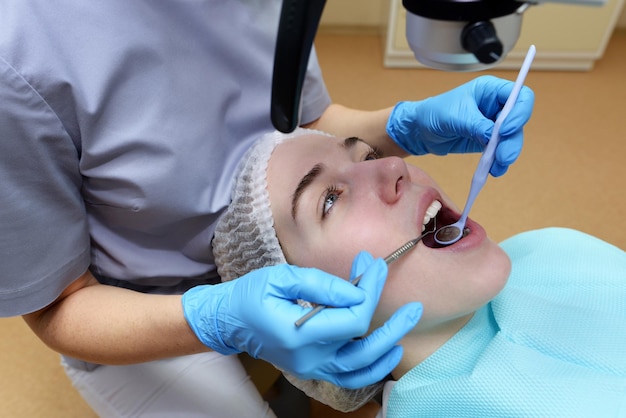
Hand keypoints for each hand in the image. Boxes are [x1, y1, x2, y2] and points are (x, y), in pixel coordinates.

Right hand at [182, 251, 421, 388]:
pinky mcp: (312, 369)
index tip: (373, 266)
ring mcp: (311, 368)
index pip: (351, 318)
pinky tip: (387, 353)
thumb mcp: (282, 278)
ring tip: (405, 328)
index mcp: (299, 334)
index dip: (368, 292)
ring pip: (360, 369)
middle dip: (391, 327)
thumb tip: (357, 290)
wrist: (229, 321)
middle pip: (363, 348)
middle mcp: (309, 358)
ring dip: (387, 349)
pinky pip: (349, 376)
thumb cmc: (250, 295)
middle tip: (413, 308)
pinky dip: (371, 368)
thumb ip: (321, 285)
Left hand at [386, 75, 534, 175]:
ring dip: (507, 154)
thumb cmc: (434, 113)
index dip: (520, 113)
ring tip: (497, 167)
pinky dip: (499, 162)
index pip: (520, 96)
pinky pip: (500, 151)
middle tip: (504, 156)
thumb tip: (494, 136)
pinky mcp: (487, 140)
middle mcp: (495, 106)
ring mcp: (492, 124)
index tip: (506, 130)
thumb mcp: (455, 116)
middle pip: (518, 122)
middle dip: (513, 140)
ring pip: (511, 139)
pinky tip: (493, 170)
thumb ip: (476, 125)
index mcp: (490, 90)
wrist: (420, 131)